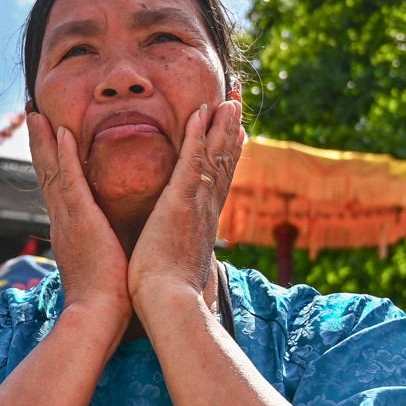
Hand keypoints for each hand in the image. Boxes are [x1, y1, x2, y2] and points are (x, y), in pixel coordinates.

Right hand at [29, 112, 131, 331]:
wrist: (99, 318)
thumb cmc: (106, 300)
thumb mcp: (100, 267)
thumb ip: (100, 251)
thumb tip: (106, 247)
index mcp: (68, 231)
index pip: (56, 189)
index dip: (50, 162)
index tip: (48, 139)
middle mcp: (61, 221)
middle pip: (46, 174)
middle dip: (39, 144)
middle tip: (32, 115)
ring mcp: (67, 220)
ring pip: (51, 171)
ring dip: (44, 141)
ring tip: (36, 114)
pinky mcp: (80, 221)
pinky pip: (69, 182)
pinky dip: (64, 157)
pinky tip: (62, 133)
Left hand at [128, 99, 244, 307]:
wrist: (169, 304)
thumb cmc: (169, 293)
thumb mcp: (182, 267)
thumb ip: (187, 256)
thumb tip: (193, 264)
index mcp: (204, 222)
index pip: (220, 181)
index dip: (229, 155)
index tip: (236, 133)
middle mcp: (207, 209)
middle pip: (225, 162)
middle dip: (231, 131)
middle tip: (237, 104)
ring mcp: (197, 203)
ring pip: (214, 156)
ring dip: (221, 125)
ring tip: (229, 100)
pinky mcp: (181, 202)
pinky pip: (192, 161)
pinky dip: (197, 135)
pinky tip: (200, 113)